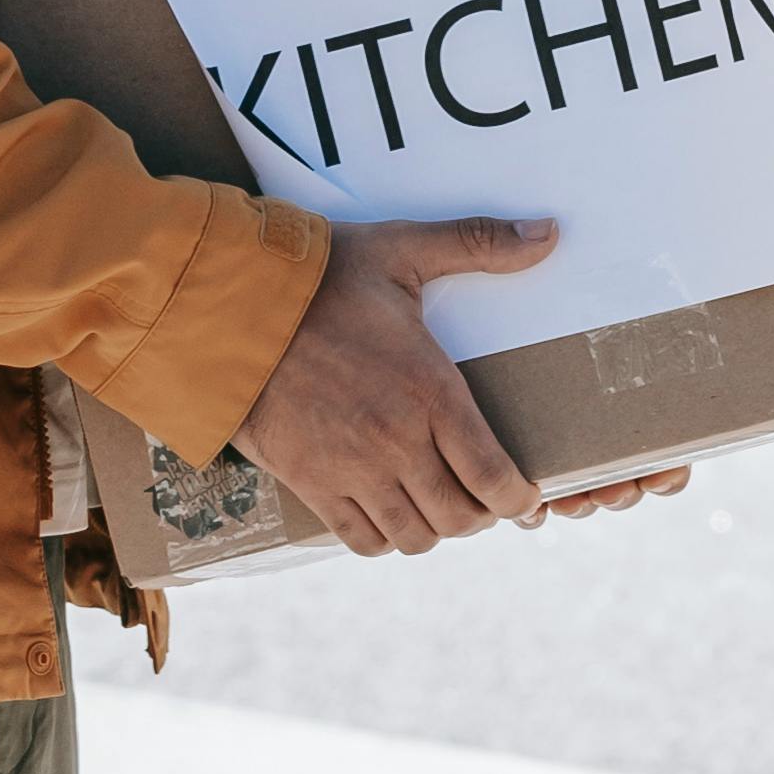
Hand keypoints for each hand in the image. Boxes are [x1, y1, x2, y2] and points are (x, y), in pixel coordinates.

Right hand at [232, 219, 692, 558]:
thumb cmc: (317, 278)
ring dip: (433, 529)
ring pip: (414, 538)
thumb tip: (548, 233)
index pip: (494, 478)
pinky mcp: (311, 483)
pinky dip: (383, 538)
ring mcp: (352, 470)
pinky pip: (361, 540)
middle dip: (482, 516)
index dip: (520, 500)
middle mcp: (398, 443)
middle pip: (461, 518)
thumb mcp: (401, 250)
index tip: (526, 496)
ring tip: (435, 505)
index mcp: (431, 393)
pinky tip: (388, 513)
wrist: (225, 309)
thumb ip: (478, 243)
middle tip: (484, 498)